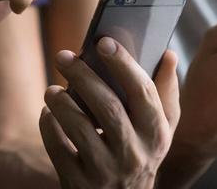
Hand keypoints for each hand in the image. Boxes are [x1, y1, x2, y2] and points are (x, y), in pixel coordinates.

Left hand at [40, 38, 179, 188]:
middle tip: (64, 56)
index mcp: (156, 133)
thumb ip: (165, 91)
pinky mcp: (80, 183)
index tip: (104, 42)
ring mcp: (106, 170)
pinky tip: (48, 113)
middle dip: (83, 77)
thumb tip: (168, 54)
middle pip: (108, 107)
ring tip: (52, 89)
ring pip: (80, 128)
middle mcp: (135, 153)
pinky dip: (50, 128)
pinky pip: (59, 150)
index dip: (124, 64)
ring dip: (62, 104)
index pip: (142, 92)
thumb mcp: (161, 127)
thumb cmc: (143, 152)